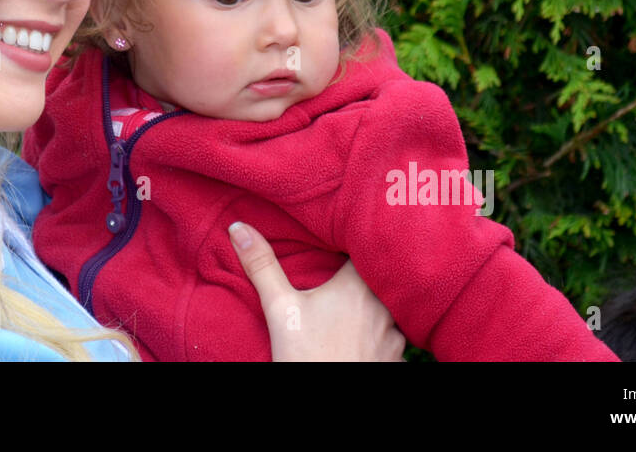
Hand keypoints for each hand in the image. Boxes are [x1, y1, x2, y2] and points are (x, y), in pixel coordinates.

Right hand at [229, 220, 405, 361]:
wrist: (327, 406)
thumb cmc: (305, 355)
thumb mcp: (279, 308)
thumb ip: (262, 265)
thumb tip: (238, 228)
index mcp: (357, 287)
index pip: (368, 251)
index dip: (359, 244)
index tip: (348, 241)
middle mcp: (384, 308)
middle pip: (381, 280)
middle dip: (368, 276)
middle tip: (347, 276)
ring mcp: (395, 336)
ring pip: (392, 310)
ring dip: (378, 307)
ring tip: (357, 308)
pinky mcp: (397, 360)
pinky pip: (395, 339)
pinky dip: (383, 335)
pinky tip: (365, 339)